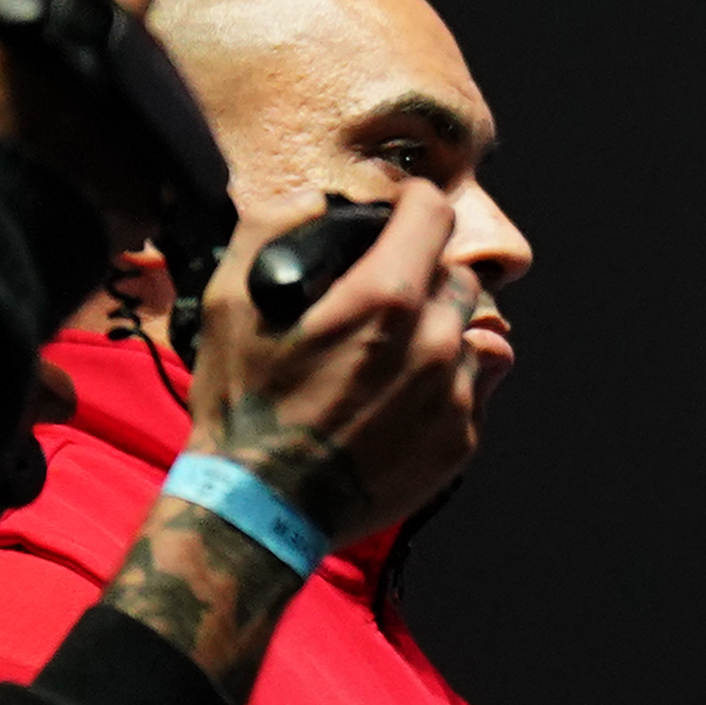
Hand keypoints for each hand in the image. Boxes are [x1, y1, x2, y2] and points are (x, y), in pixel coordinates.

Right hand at [179, 176, 483, 549]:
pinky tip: (400, 396)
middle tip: (381, 296)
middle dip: (424, 272)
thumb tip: (313, 200)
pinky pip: (475, 386)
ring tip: (392, 351)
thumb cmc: (243, 403)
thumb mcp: (230, 304)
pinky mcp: (463, 437)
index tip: (397, 213)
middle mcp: (436, 341)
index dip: (412, 202)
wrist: (261, 504)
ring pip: (472, 330)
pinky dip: (448, 380)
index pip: (435, 212)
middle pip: (458, 273)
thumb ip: (272, 230)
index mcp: (386, 297)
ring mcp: (456, 393)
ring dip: (440, 329)